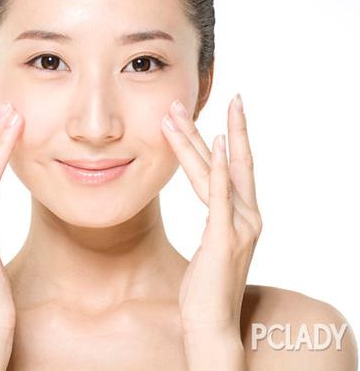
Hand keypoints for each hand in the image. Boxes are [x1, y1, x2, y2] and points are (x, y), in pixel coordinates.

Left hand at [161, 94, 261, 366]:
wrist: (211, 322)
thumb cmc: (206, 286)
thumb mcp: (212, 245)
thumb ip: (215, 220)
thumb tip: (210, 203)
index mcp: (242, 216)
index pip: (233, 168)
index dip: (228, 137)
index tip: (218, 111)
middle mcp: (247, 215)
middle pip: (225, 162)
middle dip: (206, 128)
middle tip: (186, 100)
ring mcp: (239, 225)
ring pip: (215, 172)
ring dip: (195, 140)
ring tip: (175, 114)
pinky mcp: (225, 237)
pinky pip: (220, 196)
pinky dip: (219, 168)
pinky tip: (216, 141)